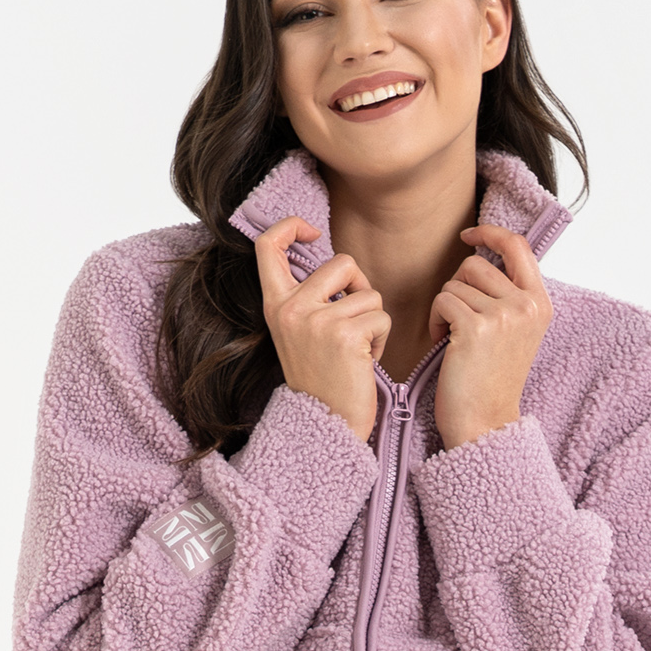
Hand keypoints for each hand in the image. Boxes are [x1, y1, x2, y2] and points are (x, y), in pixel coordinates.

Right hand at [254, 218, 387, 443]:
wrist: (325, 425)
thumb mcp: (298, 333)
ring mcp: (317, 321)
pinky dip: (382, 338)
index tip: (312, 232)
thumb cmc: (320, 380)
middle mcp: (291, 309)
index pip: (267, 246)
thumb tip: (338, 264)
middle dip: (360, 287)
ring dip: (373, 320)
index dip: (290, 226)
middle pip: (342, 261)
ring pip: (368, 293)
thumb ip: (306, 298)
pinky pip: (381, 317)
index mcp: (275, 305)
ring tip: (358, 350)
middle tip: (355, 318)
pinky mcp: (346, 335)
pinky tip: (366, 360)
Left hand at [430, 226, 551, 448]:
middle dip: (458, 287)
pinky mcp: (477, 327)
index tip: (468, 235)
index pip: (518, 246)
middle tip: (458, 320)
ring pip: (455, 283)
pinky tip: (443, 343)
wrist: (485, 423)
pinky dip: (435, 320)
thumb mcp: (515, 332)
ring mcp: (504, 315)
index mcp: (540, 303)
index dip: (490, 233)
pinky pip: (443, 300)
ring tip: (453, 337)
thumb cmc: (491, 380)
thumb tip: (482, 254)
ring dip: (445, 307)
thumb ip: (509, 295)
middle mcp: (527, 305)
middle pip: (476, 264)